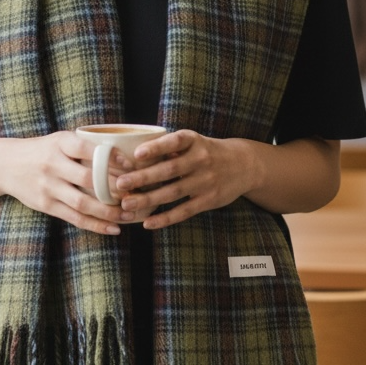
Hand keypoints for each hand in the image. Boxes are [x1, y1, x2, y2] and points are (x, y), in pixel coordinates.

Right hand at [2, 131, 131, 235]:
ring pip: (83, 203)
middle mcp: (52, 164)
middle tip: (135, 193)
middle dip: (114, 188)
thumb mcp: (59, 140)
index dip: (110, 156)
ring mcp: (48, 186)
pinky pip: (74, 217)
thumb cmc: (42, 151)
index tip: (130, 164)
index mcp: (59, 143)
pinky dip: (95, 225)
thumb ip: (84, 146)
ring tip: (128, 215)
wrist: (5, 165)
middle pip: (88, 178)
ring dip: (108, 211)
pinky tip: (112, 229)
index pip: (87, 149)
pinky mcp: (46, 205)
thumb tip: (123, 157)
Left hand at [113, 130, 253, 229]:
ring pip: (173, 192)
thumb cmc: (208, 151)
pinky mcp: (208, 200)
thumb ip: (170, 148)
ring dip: (148, 199)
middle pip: (169, 170)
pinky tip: (147, 223)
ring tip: (127, 205)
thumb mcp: (194, 142)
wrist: (244, 165)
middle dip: (144, 178)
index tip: (137, 153)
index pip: (174, 142)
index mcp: (194, 141)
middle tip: (121, 184)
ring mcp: (205, 182)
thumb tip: (134, 154)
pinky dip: (165, 218)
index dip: (156, 147)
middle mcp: (201, 160)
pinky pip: (183, 211)